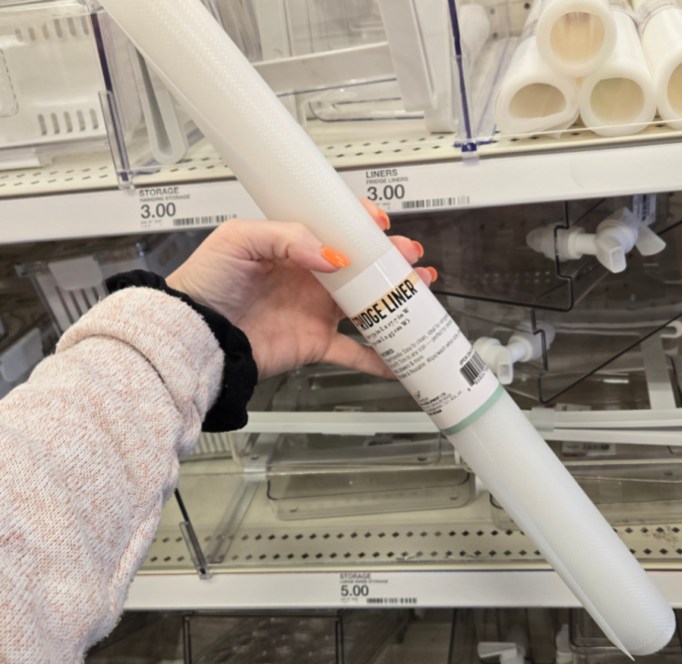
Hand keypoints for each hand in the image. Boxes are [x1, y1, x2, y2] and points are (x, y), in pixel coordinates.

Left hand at [166, 201, 434, 378]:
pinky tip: (401, 356)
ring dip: (397, 299)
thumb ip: (289, 238)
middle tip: (411, 257)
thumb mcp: (240, 239)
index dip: (362, 223)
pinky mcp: (316, 343)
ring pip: (368, 304)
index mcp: (295, 247)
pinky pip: (355, 351)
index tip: (380, 222)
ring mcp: (316, 311)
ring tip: (421, 294)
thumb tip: (333, 255)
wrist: (196, 333)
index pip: (337, 228)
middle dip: (393, 259)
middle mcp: (311, 278)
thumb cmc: (206, 283)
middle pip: (363, 265)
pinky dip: (380, 357)